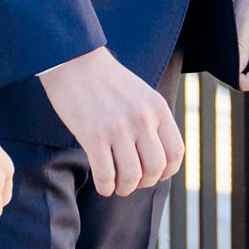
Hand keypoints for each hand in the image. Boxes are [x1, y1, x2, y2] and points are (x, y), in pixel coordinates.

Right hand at [37, 48, 182, 197]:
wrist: (73, 61)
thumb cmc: (105, 80)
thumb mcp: (140, 94)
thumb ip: (151, 120)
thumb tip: (156, 154)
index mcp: (157, 108)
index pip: (175, 152)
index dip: (167, 171)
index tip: (154, 174)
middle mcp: (142, 119)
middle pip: (155, 168)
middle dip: (145, 182)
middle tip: (132, 182)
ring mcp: (118, 128)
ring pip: (131, 176)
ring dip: (125, 188)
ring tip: (117, 186)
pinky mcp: (93, 135)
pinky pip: (105, 175)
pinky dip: (105, 187)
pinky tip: (102, 185)